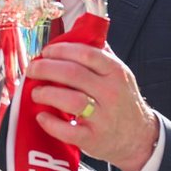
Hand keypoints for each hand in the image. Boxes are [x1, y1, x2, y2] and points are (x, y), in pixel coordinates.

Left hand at [25, 40, 159, 170]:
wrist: (139, 137)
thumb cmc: (123, 103)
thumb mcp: (119, 75)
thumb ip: (101, 55)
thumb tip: (79, 32)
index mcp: (115, 73)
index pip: (86, 54)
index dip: (62, 50)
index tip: (46, 52)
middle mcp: (111, 93)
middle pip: (73, 74)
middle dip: (46, 69)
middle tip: (32, 70)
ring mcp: (102, 117)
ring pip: (70, 100)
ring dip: (47, 94)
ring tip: (36, 92)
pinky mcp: (93, 139)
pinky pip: (68, 130)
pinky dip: (50, 123)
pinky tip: (41, 116)